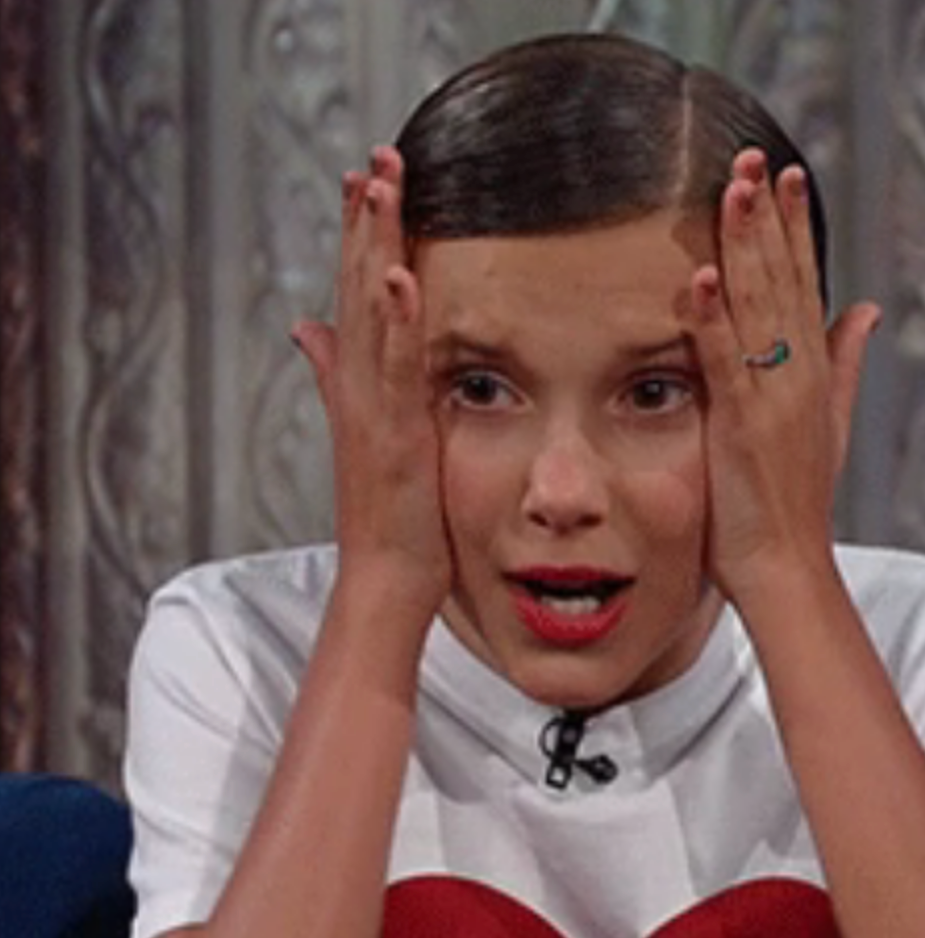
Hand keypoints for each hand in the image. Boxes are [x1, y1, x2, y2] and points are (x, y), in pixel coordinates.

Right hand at [291, 146, 451, 604]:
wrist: (385, 577)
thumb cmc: (389, 512)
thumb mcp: (366, 429)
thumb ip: (337, 374)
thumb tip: (306, 327)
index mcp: (359, 382)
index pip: (355, 292)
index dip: (359, 235)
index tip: (366, 179)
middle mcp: (359, 385)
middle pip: (358, 286)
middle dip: (368, 220)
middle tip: (378, 156)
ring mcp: (372, 406)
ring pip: (371, 313)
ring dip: (376, 247)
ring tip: (382, 186)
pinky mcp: (394, 432)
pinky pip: (396, 367)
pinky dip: (396, 319)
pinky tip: (400, 274)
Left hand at [689, 148, 879, 603]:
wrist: (789, 566)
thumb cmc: (798, 501)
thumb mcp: (829, 422)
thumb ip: (845, 362)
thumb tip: (868, 308)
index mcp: (813, 372)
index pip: (804, 284)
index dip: (794, 228)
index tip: (786, 175)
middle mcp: (798, 376)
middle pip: (783, 281)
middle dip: (768, 217)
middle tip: (755, 156)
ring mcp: (772, 398)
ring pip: (758, 308)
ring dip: (744, 247)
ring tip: (732, 191)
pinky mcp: (740, 425)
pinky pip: (725, 362)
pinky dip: (713, 320)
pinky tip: (701, 279)